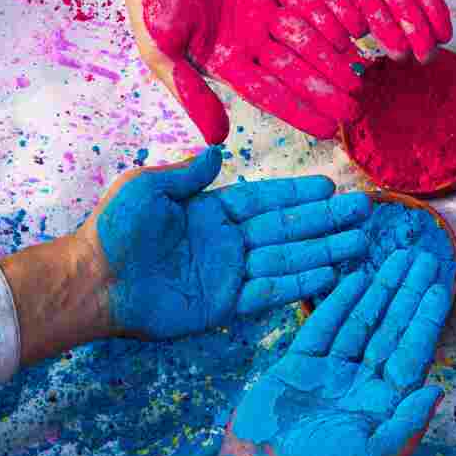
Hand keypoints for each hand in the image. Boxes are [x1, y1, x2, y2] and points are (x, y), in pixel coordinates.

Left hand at [76, 146, 371, 339]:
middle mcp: (227, 241)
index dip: (297, 194)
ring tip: (358, 244)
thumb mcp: (148, 187)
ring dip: (322, 251)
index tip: (330, 187)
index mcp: (211, 211)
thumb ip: (187, 173)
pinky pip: (268, 292)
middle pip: (287, 229)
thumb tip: (217, 150)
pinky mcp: (223, 304)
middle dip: (325, 221)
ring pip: (286, 259)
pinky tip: (327, 275)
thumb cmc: (114, 229)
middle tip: (362, 213)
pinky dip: (297, 285)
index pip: (265, 200)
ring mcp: (228, 273)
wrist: (94, 280)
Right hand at [121, 0, 365, 143]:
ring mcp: (265, 9)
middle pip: (296, 70)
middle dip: (325, 89)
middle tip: (356, 108)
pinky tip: (352, 27)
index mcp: (229, 63)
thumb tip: (218, 140)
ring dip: (333, 55)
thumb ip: (191, 92)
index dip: (299, 112)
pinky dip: (327, 11)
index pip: (270, 95)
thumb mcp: (161, 52)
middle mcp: (253, 41)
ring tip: (361, 72)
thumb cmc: (149, 0)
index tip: (328, 131)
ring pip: (307, 36)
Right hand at [195, 250, 448, 455]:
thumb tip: (439, 388)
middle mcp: (360, 384)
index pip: (412, 353)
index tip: (439, 287)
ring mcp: (329, 372)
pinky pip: (322, 326)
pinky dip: (338, 302)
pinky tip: (354, 278)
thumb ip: (408, 422)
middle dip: (407, 294)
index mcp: (383, 405)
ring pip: (360, 322)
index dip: (425, 320)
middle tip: (423, 258)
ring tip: (396, 258)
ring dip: (379, 290)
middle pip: (391, 329)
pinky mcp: (297, 365)